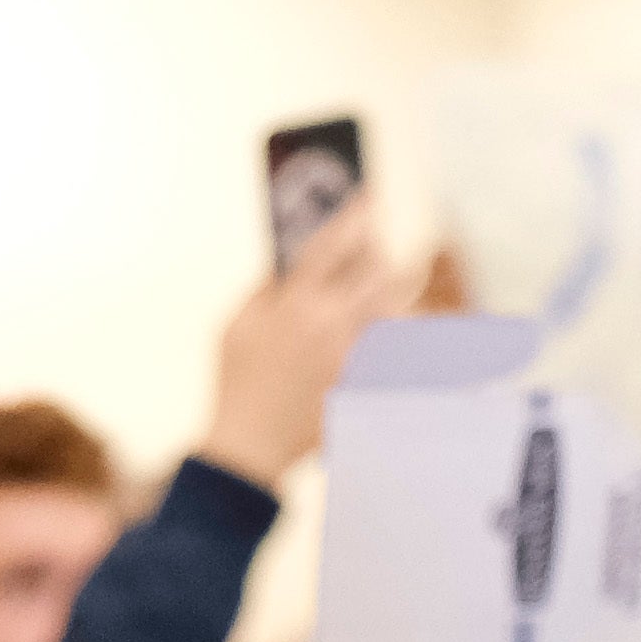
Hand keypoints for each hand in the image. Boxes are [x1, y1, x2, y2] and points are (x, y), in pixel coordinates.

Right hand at [197, 195, 415, 487]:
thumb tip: (294, 262)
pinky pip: (395, 351)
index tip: (371, 198)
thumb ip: (265, 287)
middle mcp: (330, 324)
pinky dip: (402, 336)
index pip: (334, 244)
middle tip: (387, 248)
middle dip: (386, 254)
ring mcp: (351, 355)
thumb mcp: (236, 323)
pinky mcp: (363, 381)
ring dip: (401, 291)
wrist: (251, 443)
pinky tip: (404, 328)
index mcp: (295, 303)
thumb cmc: (236, 380)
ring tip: (404, 280)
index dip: (356, 215)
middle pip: (380, 272)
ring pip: (397, 309)